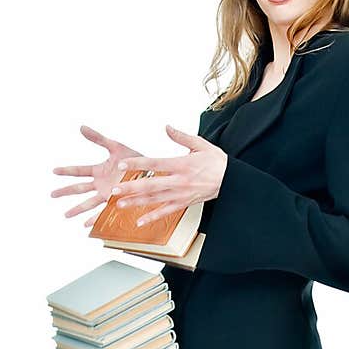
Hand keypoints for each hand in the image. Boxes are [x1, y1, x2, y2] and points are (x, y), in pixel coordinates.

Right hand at [51, 125, 142, 221]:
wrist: (152, 172)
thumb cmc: (134, 158)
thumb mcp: (115, 146)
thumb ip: (98, 138)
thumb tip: (81, 127)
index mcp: (99, 171)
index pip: (78, 171)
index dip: (66, 171)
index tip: (54, 171)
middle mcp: (101, 184)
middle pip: (79, 189)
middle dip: (65, 192)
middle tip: (52, 195)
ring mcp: (108, 195)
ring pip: (88, 203)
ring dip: (77, 209)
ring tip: (65, 215)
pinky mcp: (116, 203)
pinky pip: (103, 213)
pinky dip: (94, 219)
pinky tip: (86, 225)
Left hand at [105, 125, 228, 227]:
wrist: (232, 180)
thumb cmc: (217, 162)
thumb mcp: (200, 145)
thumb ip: (181, 137)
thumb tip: (167, 127)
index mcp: (181, 164)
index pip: (154, 163)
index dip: (137, 164)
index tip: (123, 165)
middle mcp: (179, 181)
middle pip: (151, 185)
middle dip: (131, 188)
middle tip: (115, 190)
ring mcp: (181, 194)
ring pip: (155, 200)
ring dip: (137, 203)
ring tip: (120, 204)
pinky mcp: (184, 203)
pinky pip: (166, 212)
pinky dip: (153, 217)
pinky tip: (140, 221)